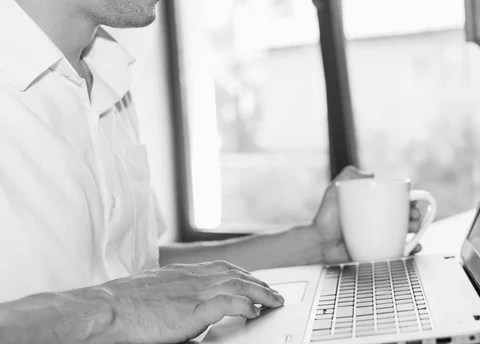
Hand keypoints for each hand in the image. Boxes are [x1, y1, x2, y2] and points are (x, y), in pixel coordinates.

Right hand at [70, 261, 282, 342]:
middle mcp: (192, 277)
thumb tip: (179, 304)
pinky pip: (228, 302)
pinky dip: (244, 304)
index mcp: (183, 273)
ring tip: (274, 301)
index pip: (221, 268)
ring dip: (259, 292)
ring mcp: (194, 291)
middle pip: (235, 273)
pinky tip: (254, 311)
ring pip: (237, 284)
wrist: (106, 308)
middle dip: (257, 282)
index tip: (253, 281)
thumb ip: (173, 294)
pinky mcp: (192, 308)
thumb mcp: (153, 291)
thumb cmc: (122, 304)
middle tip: (273, 293)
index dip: (241, 274)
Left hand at [311, 166, 423, 264]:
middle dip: (415, 215)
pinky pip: (398, 251)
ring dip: (416, 230)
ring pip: (404, 232)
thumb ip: (350, 175)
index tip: (412, 203)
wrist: (319, 244)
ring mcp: (379, 236)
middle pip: (403, 215)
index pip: (395, 201)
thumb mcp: (335, 189)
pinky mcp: (378, 252)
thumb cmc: (326, 218)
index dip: (408, 201)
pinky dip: (410, 249)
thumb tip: (372, 175)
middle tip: (414, 217)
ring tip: (414, 229)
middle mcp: (377, 219)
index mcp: (371, 205)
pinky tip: (414, 247)